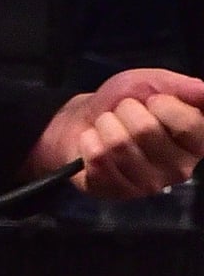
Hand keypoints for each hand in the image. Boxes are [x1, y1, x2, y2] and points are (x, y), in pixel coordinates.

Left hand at [30, 69, 203, 199]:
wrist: (83, 118)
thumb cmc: (121, 102)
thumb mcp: (151, 84)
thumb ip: (182, 88)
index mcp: (194, 144)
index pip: (190, 126)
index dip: (164, 104)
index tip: (152, 100)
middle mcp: (178, 169)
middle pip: (146, 130)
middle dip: (125, 110)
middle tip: (123, 113)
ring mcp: (147, 184)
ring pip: (119, 143)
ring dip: (105, 124)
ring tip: (107, 127)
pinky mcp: (116, 191)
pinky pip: (97, 157)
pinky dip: (88, 141)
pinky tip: (95, 143)